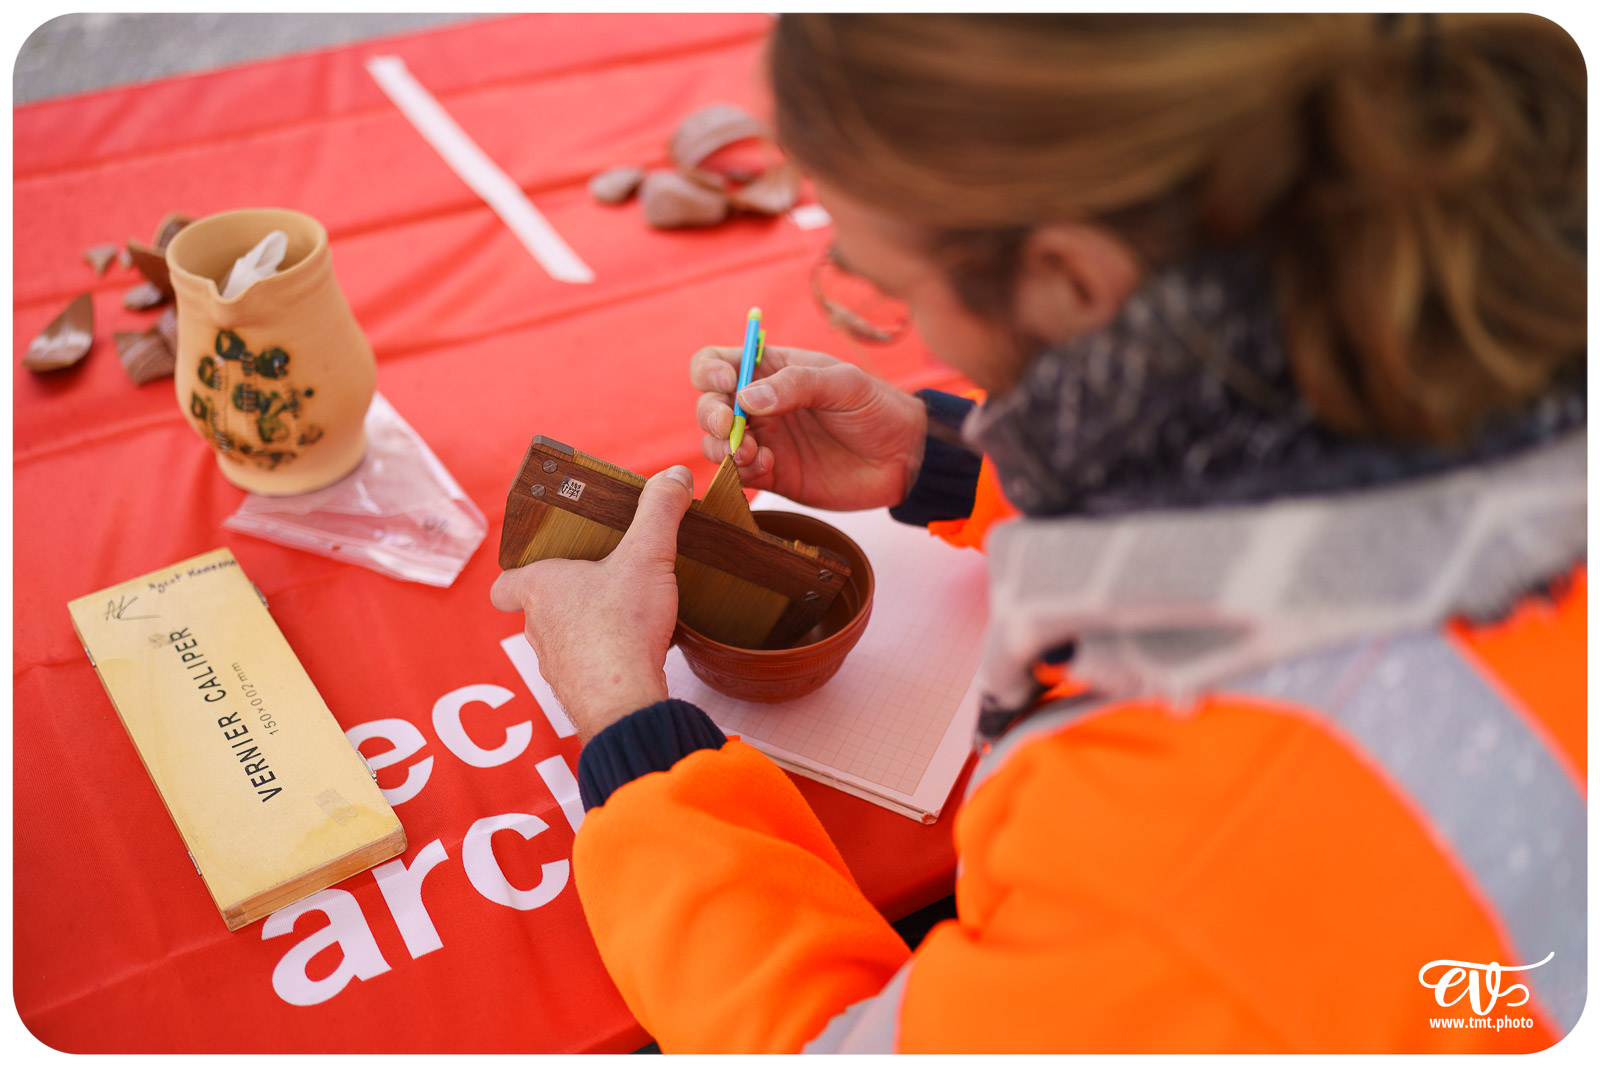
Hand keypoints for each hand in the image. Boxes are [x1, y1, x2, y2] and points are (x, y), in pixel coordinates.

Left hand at [490, 466, 692, 741]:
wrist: (624, 703)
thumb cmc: (620, 627)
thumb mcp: (647, 556)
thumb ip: (659, 512)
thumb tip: (675, 474)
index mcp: (541, 589)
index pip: (505, 584)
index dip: (517, 576)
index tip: (544, 568)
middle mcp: (538, 629)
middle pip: (538, 609)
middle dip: (568, 597)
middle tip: (603, 582)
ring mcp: (555, 665)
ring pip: (562, 640)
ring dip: (586, 629)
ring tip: (625, 616)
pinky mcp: (579, 693)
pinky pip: (586, 669)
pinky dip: (605, 660)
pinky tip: (635, 652)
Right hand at [690, 344, 927, 511]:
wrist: (905, 458)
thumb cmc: (877, 408)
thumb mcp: (844, 384)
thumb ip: (798, 384)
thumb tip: (747, 397)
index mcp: (773, 370)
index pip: (719, 363)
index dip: (709, 371)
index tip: (725, 383)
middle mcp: (760, 404)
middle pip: (710, 404)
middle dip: (711, 415)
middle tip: (732, 428)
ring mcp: (764, 440)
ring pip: (717, 442)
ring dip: (722, 447)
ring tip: (752, 454)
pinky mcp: (773, 475)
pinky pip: (739, 474)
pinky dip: (741, 472)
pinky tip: (768, 467)